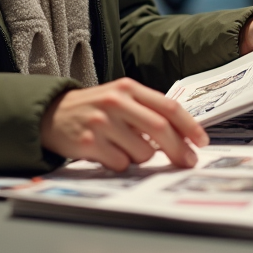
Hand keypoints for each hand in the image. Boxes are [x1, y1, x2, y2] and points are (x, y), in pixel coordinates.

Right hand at [40, 77, 207, 171]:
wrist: (51, 114)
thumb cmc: (93, 109)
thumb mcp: (119, 98)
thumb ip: (147, 110)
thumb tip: (183, 135)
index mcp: (128, 88)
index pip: (168, 106)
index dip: (189, 125)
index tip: (201, 141)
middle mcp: (115, 102)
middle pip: (160, 128)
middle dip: (179, 149)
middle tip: (187, 161)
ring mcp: (101, 122)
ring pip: (142, 151)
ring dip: (142, 157)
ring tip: (124, 147)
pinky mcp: (88, 142)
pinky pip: (121, 163)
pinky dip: (121, 164)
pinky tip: (108, 153)